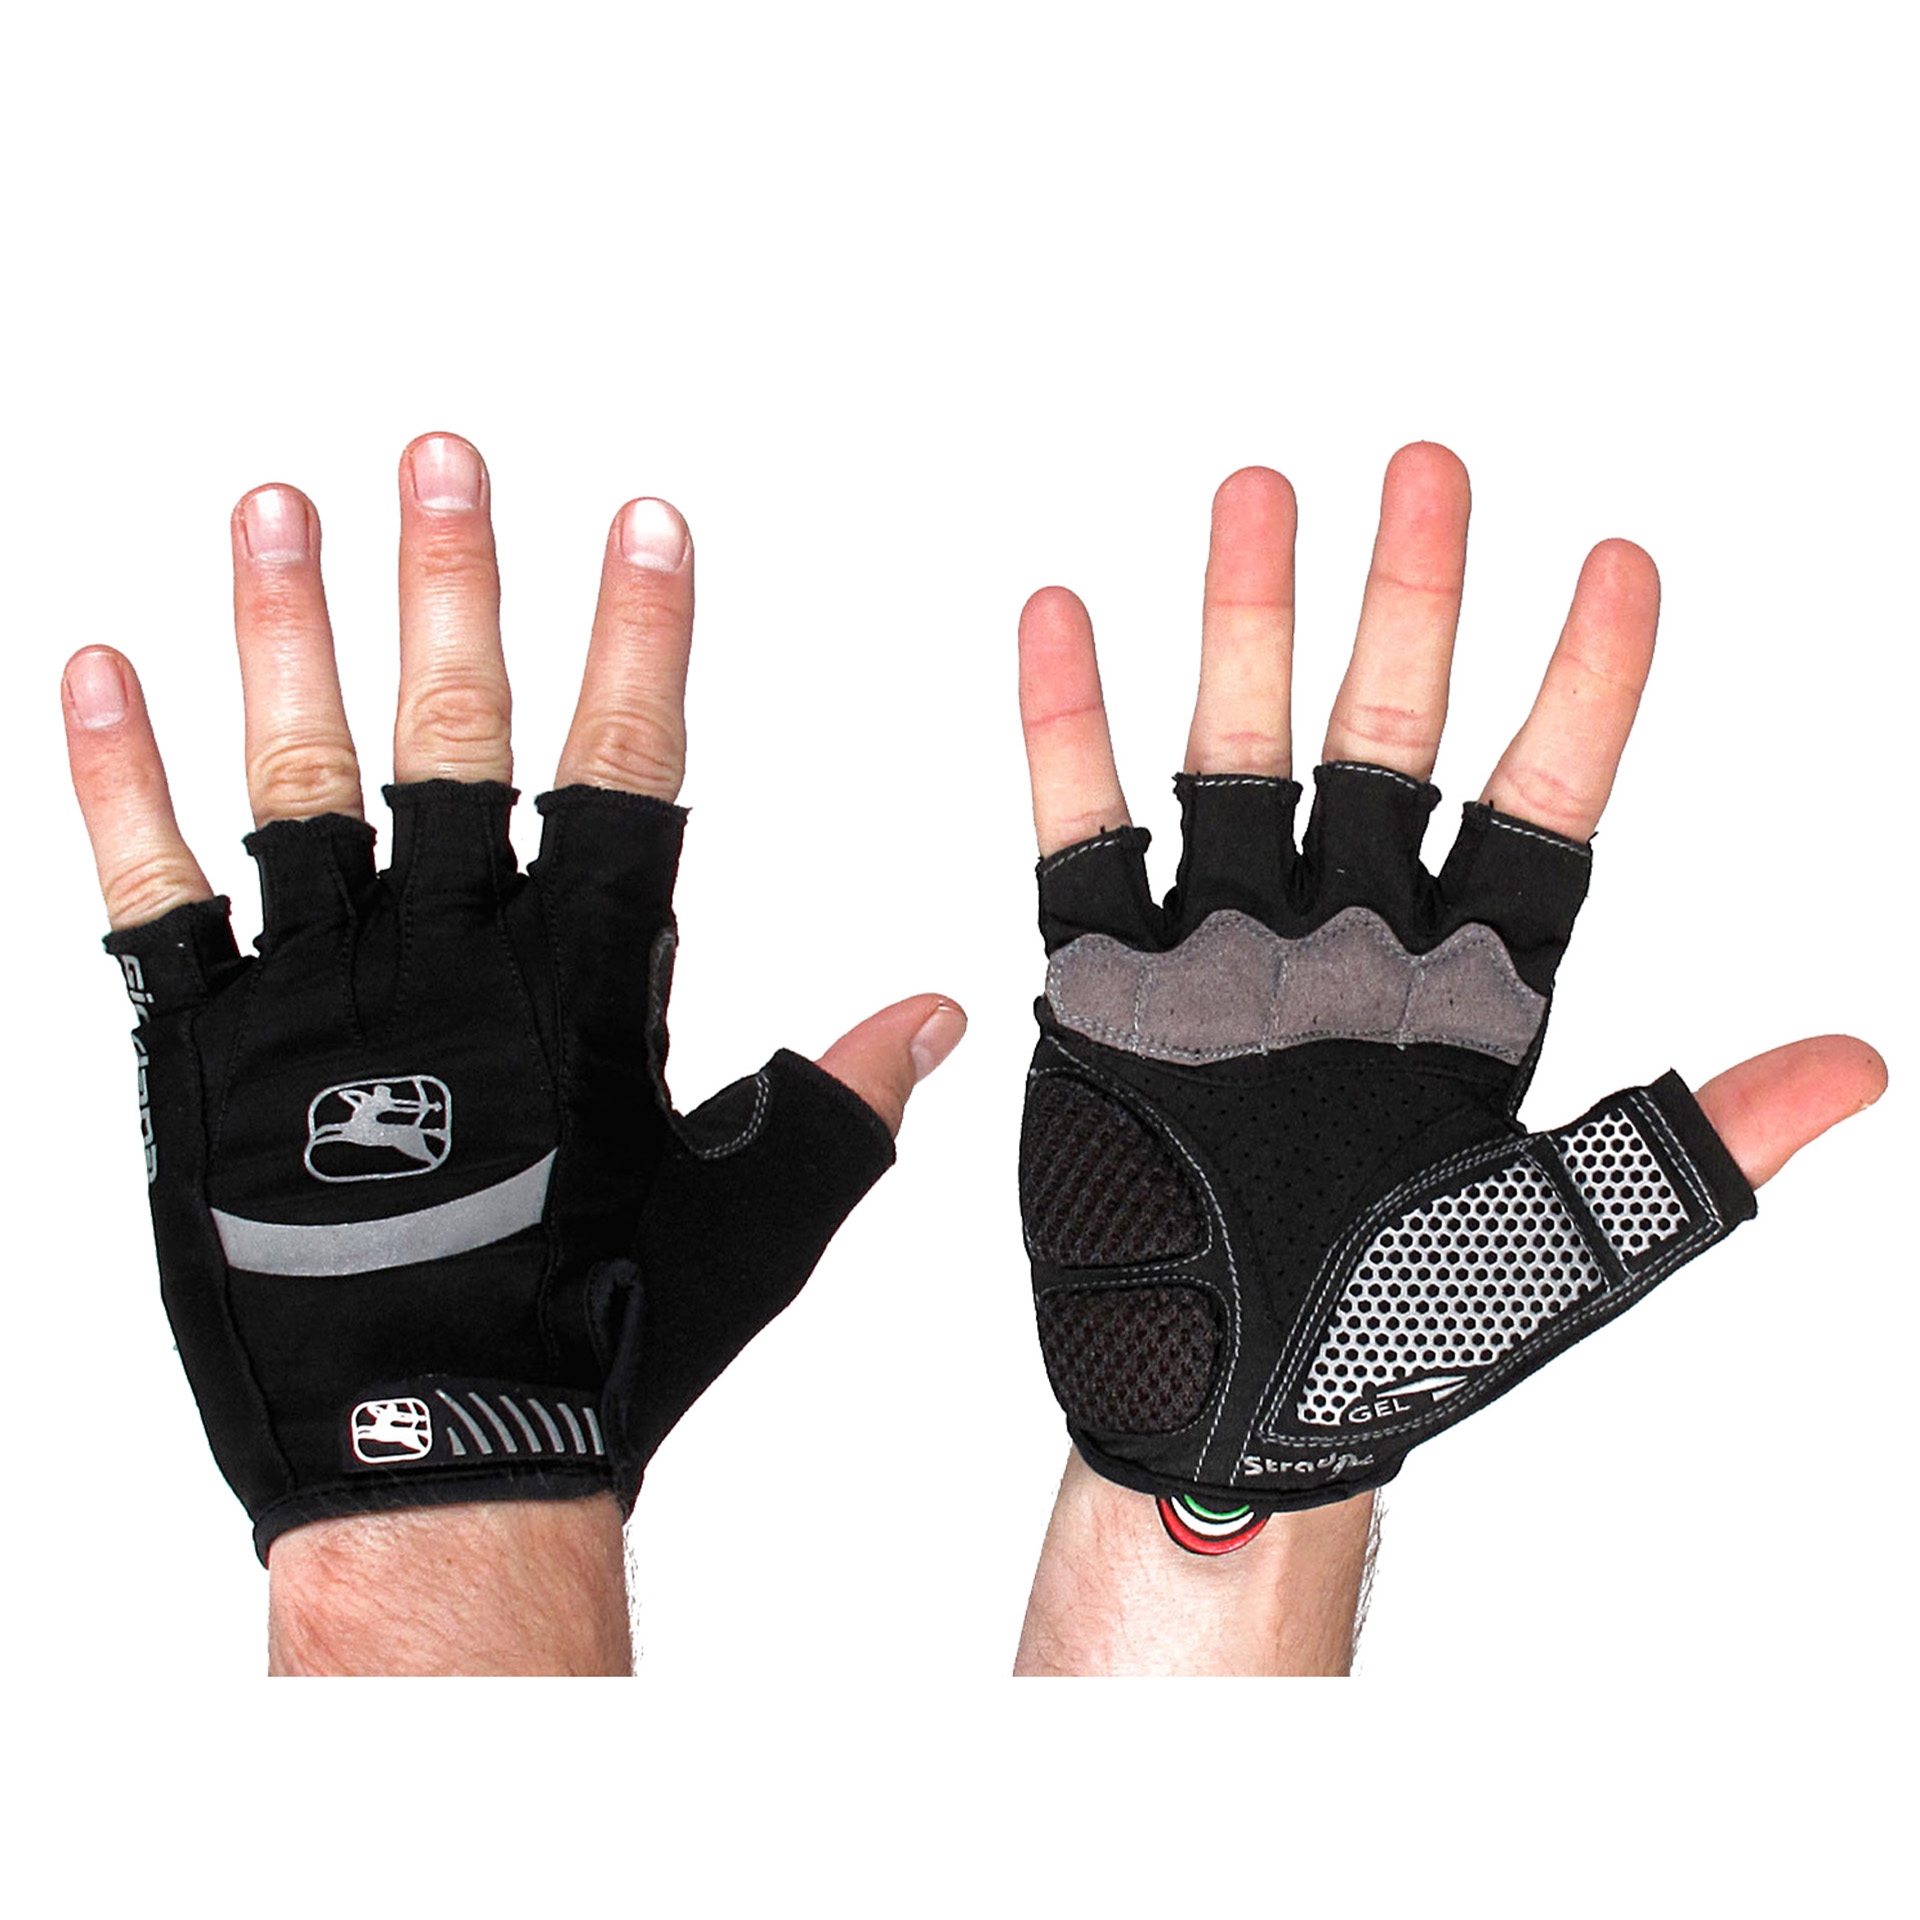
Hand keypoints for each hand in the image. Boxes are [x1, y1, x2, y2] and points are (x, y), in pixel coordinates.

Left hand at [64, 434, 964, 1672]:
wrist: (435, 1463)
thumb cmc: (601, 1338)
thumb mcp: (756, 1209)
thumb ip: (848, 1091)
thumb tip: (945, 1013)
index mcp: (585, 982)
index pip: (626, 766)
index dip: (640, 637)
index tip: (646, 521)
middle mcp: (450, 959)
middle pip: (457, 734)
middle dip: (458, 583)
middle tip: (444, 455)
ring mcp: (314, 995)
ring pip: (298, 777)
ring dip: (286, 628)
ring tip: (278, 502)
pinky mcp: (193, 1051)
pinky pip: (146, 891)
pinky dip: (114, 778)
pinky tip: (97, 664)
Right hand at [1013, 446, 1884, 1674]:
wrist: (1221, 1415)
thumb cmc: (1392, 1343)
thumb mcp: (1553, 1247)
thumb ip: (1682, 1147)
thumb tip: (1856, 1063)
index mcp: (1471, 996)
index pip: (1544, 807)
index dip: (1586, 688)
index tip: (1620, 564)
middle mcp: (1352, 948)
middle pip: (1387, 740)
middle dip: (1411, 603)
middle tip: (1427, 467)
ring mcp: (1226, 954)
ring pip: (1236, 754)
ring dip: (1245, 627)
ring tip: (1257, 493)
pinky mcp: (1109, 985)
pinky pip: (1081, 835)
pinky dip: (1068, 732)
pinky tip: (1064, 620)